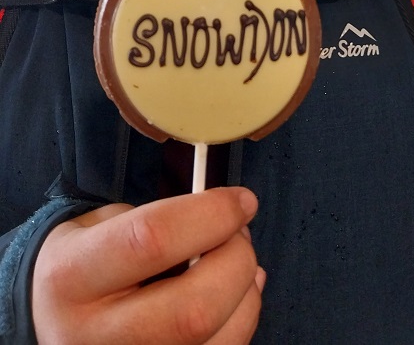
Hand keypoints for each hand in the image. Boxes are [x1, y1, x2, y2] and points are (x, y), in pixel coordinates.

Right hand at [32, 187, 264, 343]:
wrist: (49, 322)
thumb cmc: (82, 263)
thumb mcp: (97, 226)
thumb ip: (155, 221)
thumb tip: (224, 223)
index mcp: (73, 276)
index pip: (153, 240)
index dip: (210, 215)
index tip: (242, 200)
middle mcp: (96, 335)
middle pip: (193, 309)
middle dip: (236, 261)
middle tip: (240, 233)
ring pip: (215, 341)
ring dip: (246, 293)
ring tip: (238, 261)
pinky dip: (242, 320)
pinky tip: (236, 294)